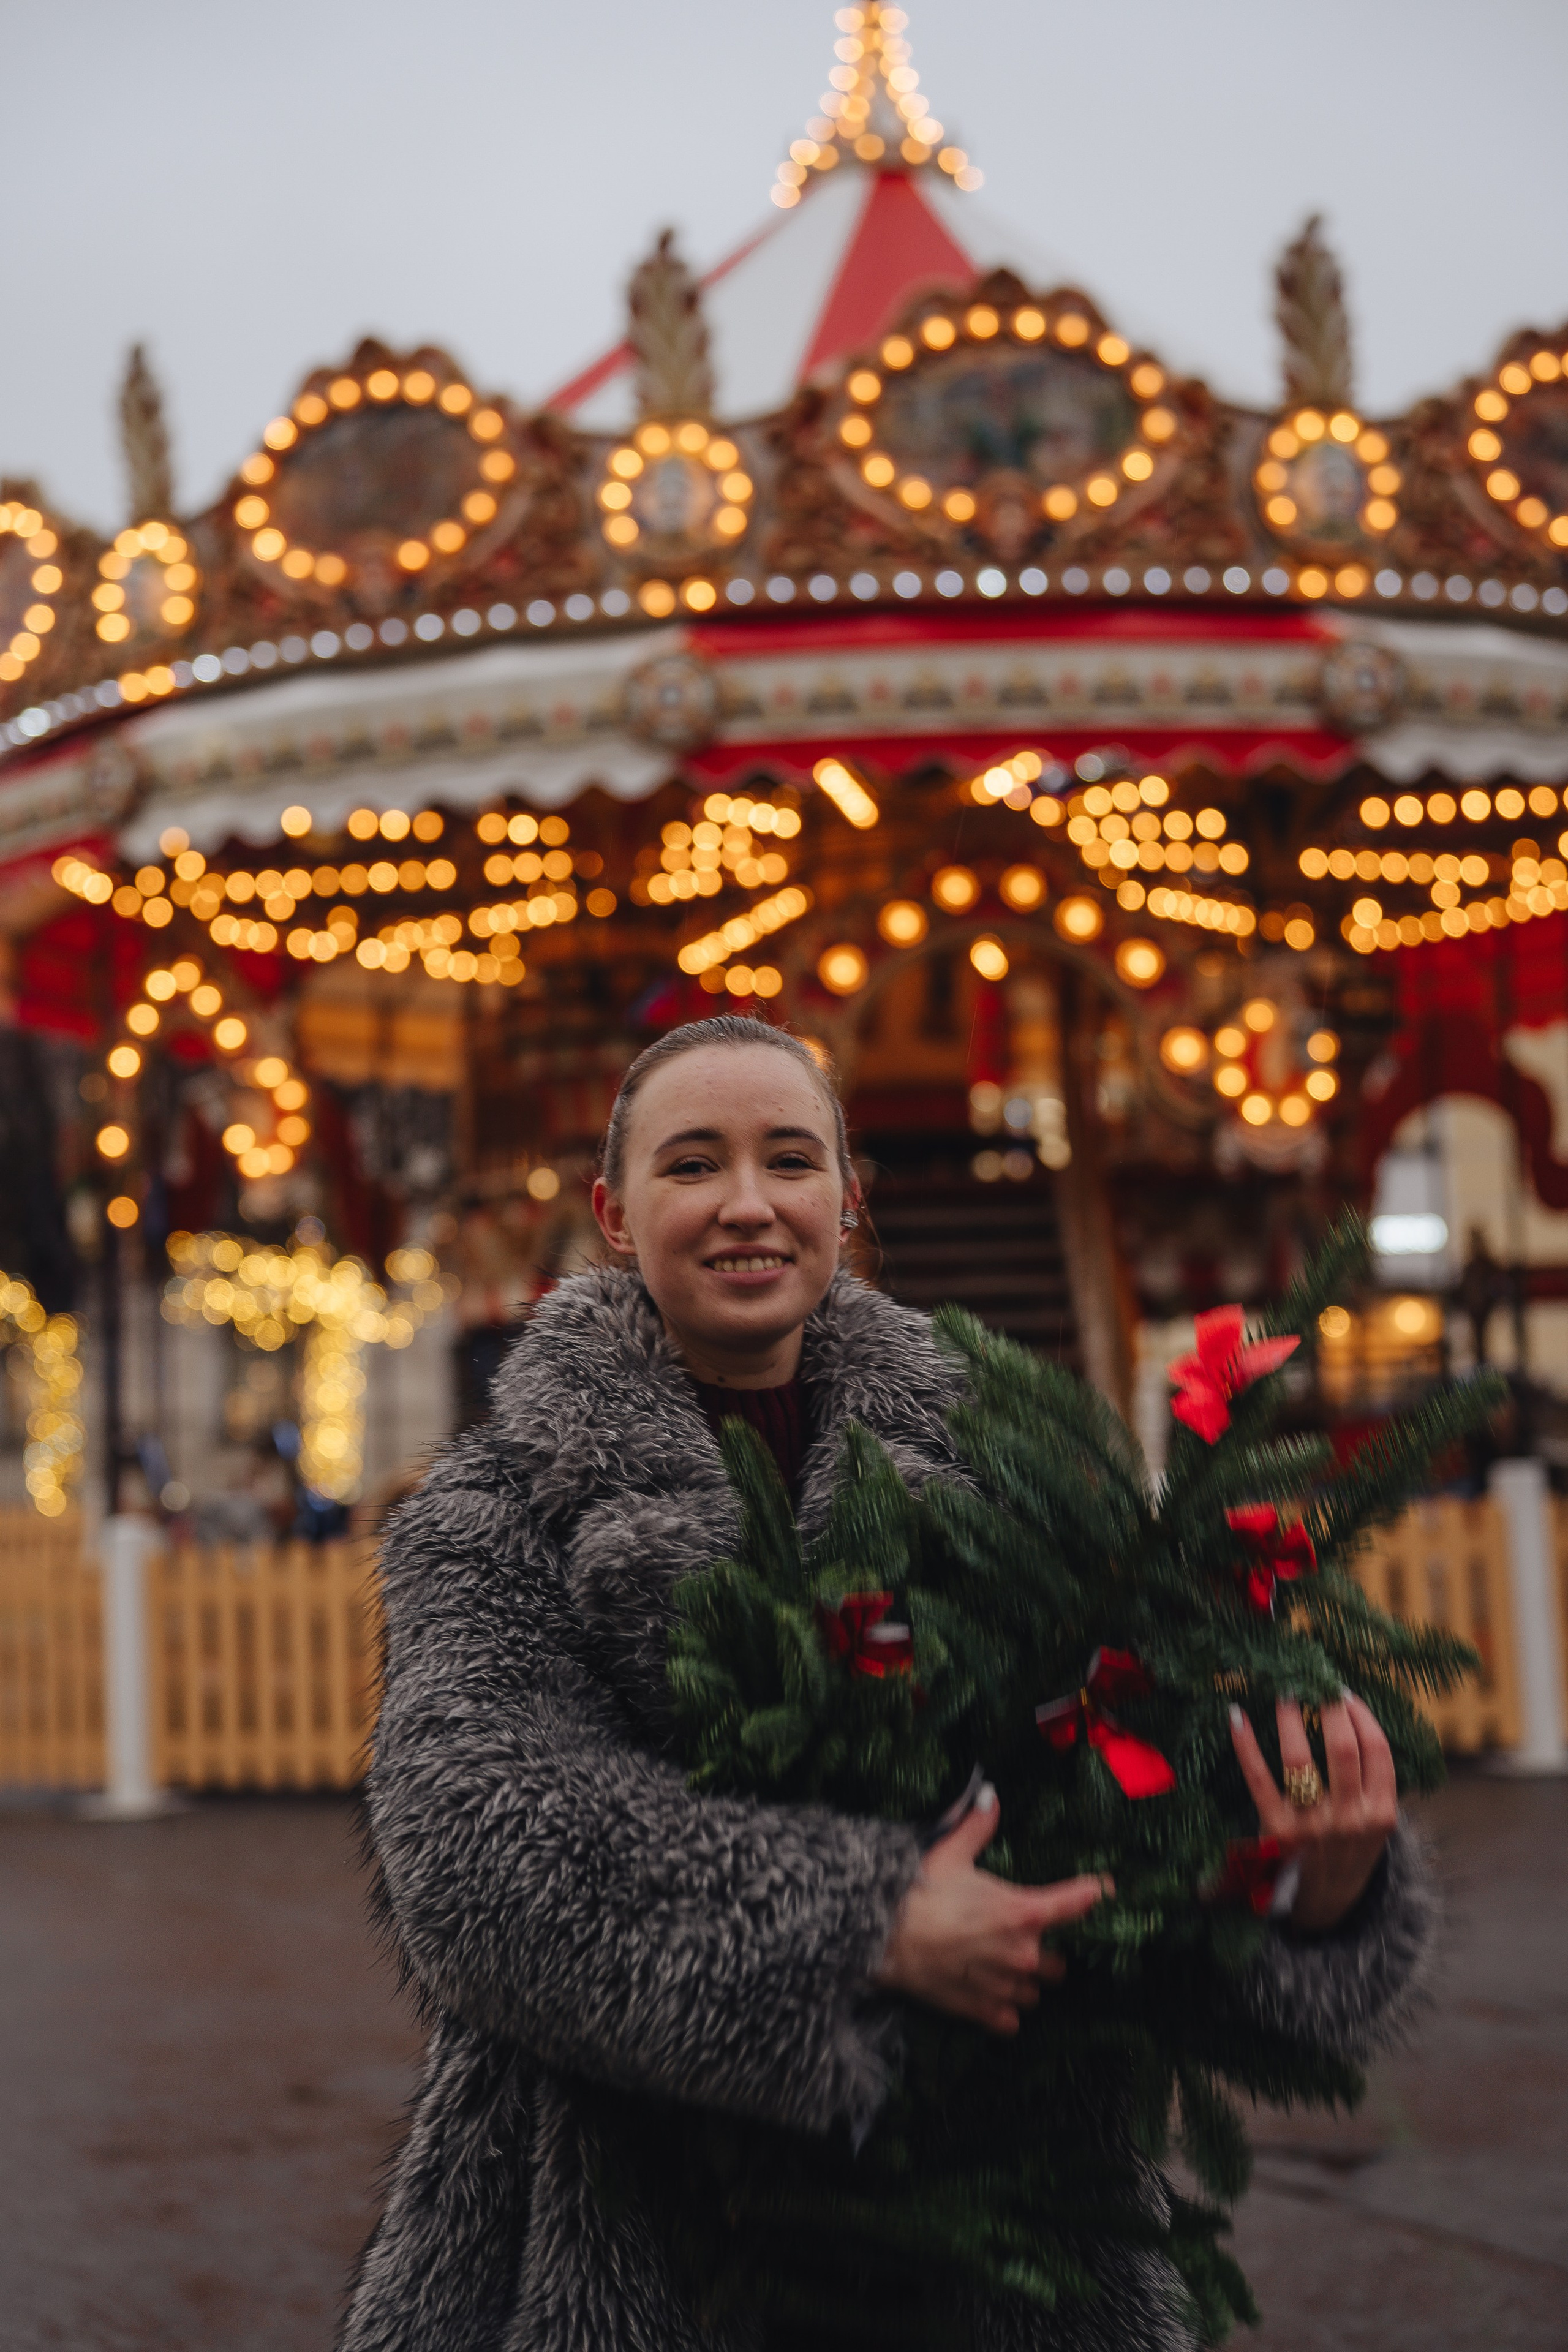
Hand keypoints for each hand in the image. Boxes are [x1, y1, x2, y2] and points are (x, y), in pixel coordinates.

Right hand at [874, 1786, 1110, 2034]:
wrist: (881, 1936)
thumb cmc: (918, 1891)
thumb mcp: (950, 1852)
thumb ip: (977, 1826)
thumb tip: (991, 1798)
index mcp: (1023, 1912)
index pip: (1075, 1902)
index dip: (1093, 1894)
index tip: (1105, 1890)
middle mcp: (1023, 1953)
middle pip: (1058, 1963)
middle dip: (1044, 1953)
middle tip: (1019, 1938)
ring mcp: (1004, 1986)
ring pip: (1033, 1992)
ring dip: (1023, 1982)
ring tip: (999, 1966)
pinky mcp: (982, 2010)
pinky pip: (1010, 2018)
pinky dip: (1003, 2009)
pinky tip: (987, 1993)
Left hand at [1229, 1695, 1397, 1932]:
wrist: (1328, 1903)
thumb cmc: (1350, 1849)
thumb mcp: (1377, 1823)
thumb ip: (1374, 1782)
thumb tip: (1354, 1716)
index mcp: (1380, 1814)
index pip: (1377, 1751)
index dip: (1361, 1715)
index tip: (1345, 1692)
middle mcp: (1349, 1819)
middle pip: (1343, 1748)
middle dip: (1329, 1707)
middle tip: (1315, 1682)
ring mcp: (1312, 1826)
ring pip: (1300, 1759)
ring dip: (1290, 1718)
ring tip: (1284, 1692)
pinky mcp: (1276, 1831)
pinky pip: (1258, 1778)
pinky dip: (1246, 1744)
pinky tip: (1237, 1716)